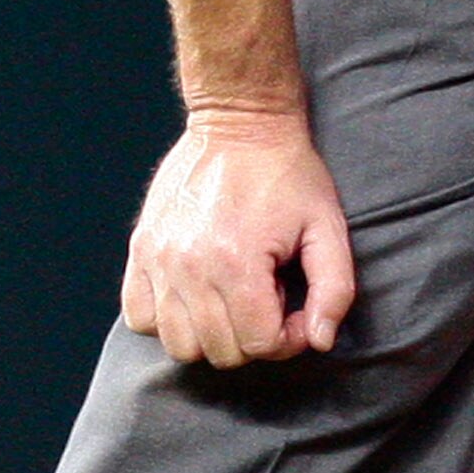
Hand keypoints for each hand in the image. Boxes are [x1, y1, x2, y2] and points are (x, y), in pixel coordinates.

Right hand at [122, 107, 356, 366]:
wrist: (239, 121)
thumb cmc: (288, 173)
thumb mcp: (328, 226)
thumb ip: (334, 290)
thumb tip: (318, 341)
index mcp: (238, 263)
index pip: (260, 345)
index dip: (288, 338)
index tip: (295, 309)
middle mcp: (189, 267)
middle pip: (220, 351)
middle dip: (254, 337)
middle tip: (268, 298)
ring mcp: (158, 259)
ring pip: (178, 344)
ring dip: (212, 335)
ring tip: (234, 296)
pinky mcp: (140, 249)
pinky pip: (139, 317)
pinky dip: (167, 320)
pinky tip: (197, 296)